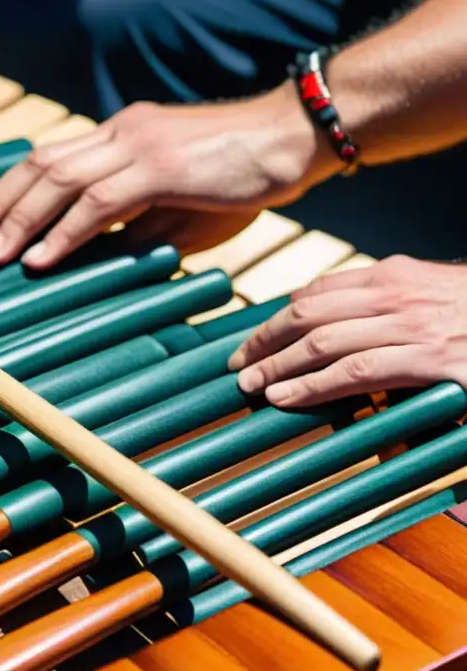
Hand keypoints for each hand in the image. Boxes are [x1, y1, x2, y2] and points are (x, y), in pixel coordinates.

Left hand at [0, 84, 341, 268]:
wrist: (295, 136)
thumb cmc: (240, 176)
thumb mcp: (178, 209)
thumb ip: (136, 230)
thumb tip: (97, 262)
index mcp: (120, 136)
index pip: (50, 159)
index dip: (10, 190)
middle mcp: (120, 132)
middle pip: (40, 163)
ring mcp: (138, 145)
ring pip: (59, 180)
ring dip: (19, 220)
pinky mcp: (160, 166)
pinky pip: (99, 201)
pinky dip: (63, 231)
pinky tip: (40, 258)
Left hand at [228, 255, 466, 406]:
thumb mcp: (433, 297)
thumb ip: (388, 308)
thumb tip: (342, 329)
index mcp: (394, 274)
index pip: (317, 290)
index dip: (276, 316)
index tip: (253, 338)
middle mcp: (397, 292)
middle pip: (307, 312)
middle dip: (264, 339)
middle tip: (237, 364)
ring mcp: (413, 324)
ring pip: (322, 341)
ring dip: (276, 364)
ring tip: (249, 385)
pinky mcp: (432, 360)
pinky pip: (354, 372)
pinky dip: (311, 385)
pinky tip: (284, 396)